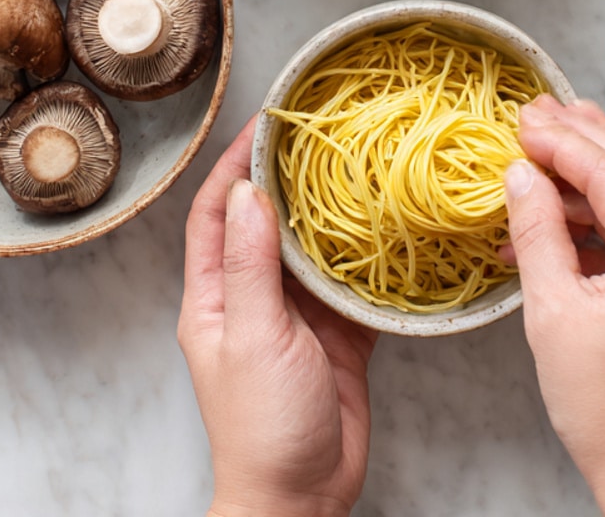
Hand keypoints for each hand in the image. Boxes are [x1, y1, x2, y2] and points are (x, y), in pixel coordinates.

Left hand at [178, 116, 378, 516]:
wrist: (302, 499)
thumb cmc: (262, 427)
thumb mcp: (253, 337)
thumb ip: (251, 265)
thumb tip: (248, 192)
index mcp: (214, 297)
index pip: (215, 213)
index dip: (232, 165)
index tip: (262, 125)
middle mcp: (253, 297)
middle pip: (265, 221)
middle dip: (288, 177)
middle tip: (321, 134)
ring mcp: (295, 315)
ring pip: (311, 248)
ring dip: (332, 211)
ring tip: (360, 167)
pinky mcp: (336, 335)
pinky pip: (351, 283)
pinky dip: (369, 256)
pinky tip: (390, 229)